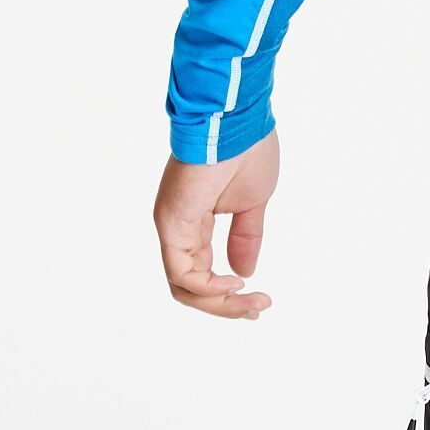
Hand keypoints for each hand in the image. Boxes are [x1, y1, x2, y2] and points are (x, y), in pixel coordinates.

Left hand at [154, 132, 280, 318]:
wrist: (237, 119)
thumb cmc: (247, 149)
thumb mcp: (253, 202)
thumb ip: (245, 237)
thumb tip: (245, 271)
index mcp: (196, 222)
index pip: (203, 271)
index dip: (228, 293)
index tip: (259, 302)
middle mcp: (179, 229)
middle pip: (192, 286)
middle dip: (227, 305)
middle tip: (258, 310)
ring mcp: (172, 227)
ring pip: (185, 287)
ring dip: (220, 302)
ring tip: (251, 303)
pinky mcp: (171, 223)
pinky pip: (182, 272)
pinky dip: (208, 287)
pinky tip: (234, 283)